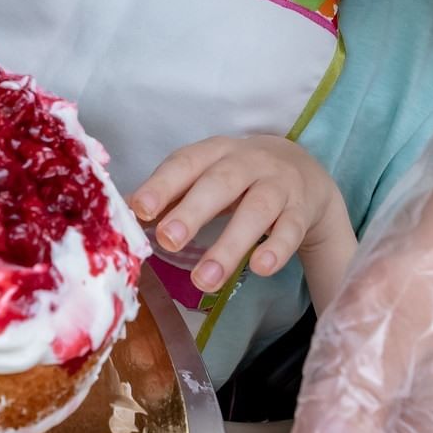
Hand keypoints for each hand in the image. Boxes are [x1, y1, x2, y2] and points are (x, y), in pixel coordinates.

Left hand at [130, 136, 351, 291]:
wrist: (305, 171)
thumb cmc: (240, 177)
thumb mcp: (208, 174)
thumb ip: (172, 193)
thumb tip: (126, 215)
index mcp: (216, 151)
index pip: (185, 163)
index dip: (162, 186)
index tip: (140, 210)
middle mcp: (249, 162)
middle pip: (221, 183)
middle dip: (193, 212)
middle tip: (168, 241)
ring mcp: (279, 185)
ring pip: (256, 211)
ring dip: (229, 246)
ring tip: (205, 280)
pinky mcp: (301, 211)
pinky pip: (290, 230)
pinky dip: (276, 249)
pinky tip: (260, 268)